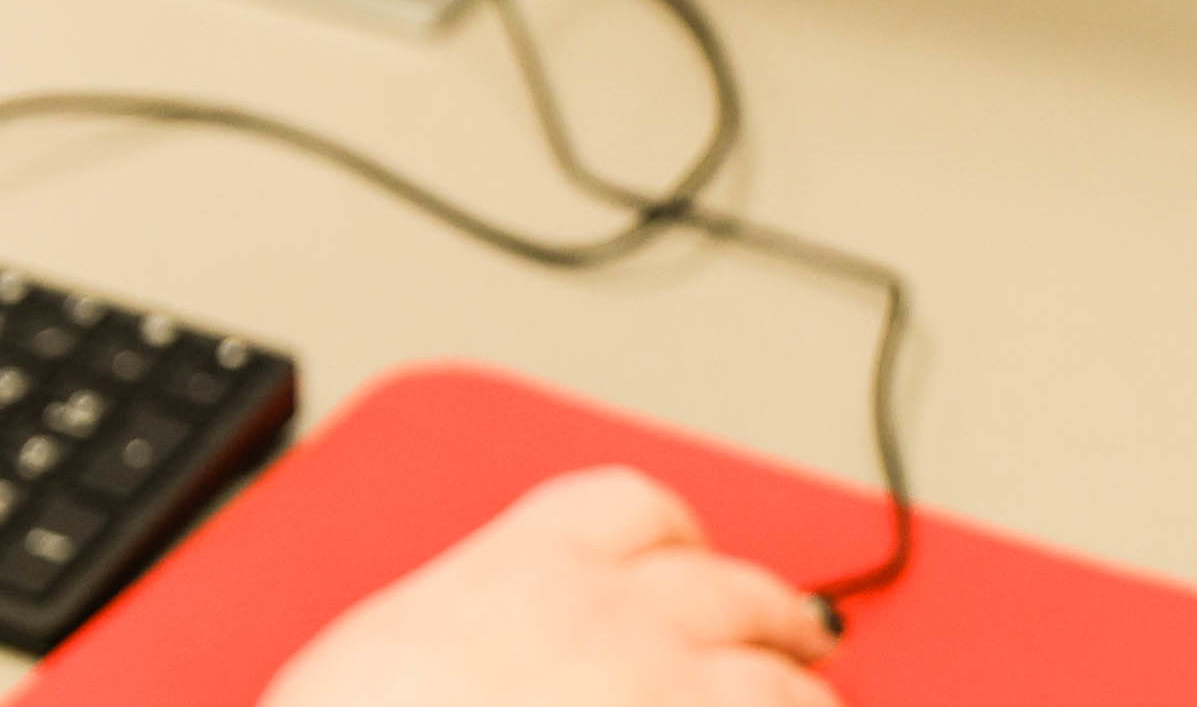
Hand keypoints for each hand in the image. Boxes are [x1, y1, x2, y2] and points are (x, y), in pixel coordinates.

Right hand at [257, 468, 843, 706]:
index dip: (677, 533)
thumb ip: (463, 628)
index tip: (688, 549)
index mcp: (529, 565)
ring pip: (779, 681)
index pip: (634, 509)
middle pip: (729, 587)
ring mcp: (670, 696)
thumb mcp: (381, 645)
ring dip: (803, 693)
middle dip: (774, 608)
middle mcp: (619, 619)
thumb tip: (478, 658)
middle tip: (803, 627)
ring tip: (815, 702)